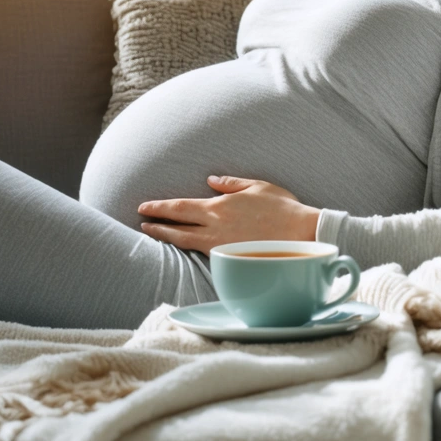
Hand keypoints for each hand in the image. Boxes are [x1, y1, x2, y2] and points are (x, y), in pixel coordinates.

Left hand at [137, 175, 320, 252]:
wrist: (300, 235)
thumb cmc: (282, 208)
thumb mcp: (257, 186)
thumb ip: (231, 183)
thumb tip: (211, 180)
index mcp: (219, 207)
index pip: (180, 207)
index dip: (159, 208)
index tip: (144, 207)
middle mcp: (214, 227)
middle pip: (177, 226)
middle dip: (156, 222)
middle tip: (141, 220)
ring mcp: (220, 246)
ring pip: (185, 242)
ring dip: (166, 237)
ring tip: (152, 233)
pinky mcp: (229, 260)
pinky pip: (202, 254)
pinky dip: (188, 250)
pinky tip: (183, 248)